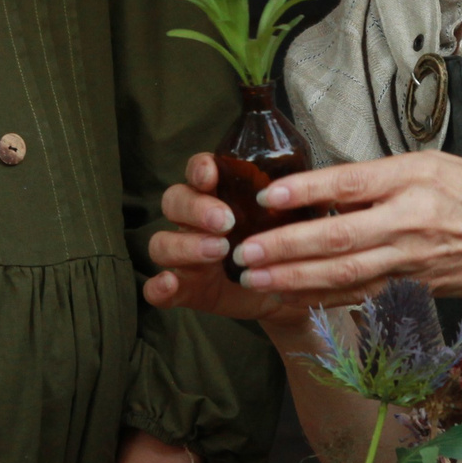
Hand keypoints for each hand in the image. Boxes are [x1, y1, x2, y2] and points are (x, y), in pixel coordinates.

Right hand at [142, 153, 317, 322]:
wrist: (284, 293)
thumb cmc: (281, 245)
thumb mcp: (291, 220)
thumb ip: (293, 201)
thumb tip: (305, 188)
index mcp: (217, 196)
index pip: (197, 172)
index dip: (199, 169)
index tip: (211, 174)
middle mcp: (193, 221)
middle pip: (173, 202)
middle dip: (196, 208)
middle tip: (226, 221)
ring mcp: (184, 256)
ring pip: (161, 243)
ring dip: (185, 245)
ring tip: (218, 251)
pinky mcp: (183, 289)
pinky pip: (156, 287)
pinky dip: (158, 286)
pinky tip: (169, 284)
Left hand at [228, 151, 461, 302]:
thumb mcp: (433, 164)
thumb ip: (381, 176)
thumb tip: (327, 185)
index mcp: (414, 180)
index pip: (351, 184)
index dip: (307, 191)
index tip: (268, 195)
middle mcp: (410, 222)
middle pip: (340, 238)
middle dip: (287, 248)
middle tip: (245, 251)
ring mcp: (411, 260)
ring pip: (345, 273)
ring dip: (295, 278)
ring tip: (256, 278)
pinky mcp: (412, 287)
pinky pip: (361, 293)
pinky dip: (323, 297)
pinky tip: (291, 297)